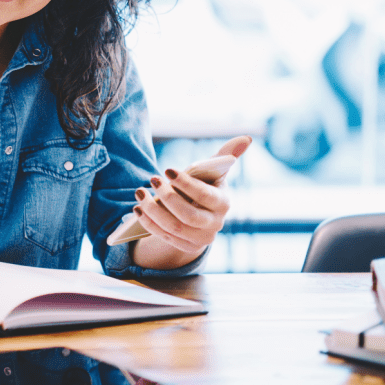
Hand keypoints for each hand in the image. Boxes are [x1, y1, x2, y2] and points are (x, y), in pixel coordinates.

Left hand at [132, 135, 250, 266]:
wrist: (198, 214)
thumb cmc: (204, 186)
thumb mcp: (213, 172)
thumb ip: (226, 155)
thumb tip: (247, 137)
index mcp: (223, 203)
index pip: (205, 195)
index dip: (186, 183)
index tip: (167, 170)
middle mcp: (216, 224)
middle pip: (188, 215)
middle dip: (167, 197)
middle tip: (151, 179)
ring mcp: (202, 239)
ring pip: (174, 227)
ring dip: (152, 210)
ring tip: (139, 192)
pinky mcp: (187, 247)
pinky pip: (165, 237)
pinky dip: (149, 223)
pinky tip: (138, 209)